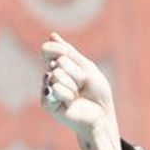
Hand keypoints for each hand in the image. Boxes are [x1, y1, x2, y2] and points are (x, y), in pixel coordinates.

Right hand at [41, 34, 121, 149]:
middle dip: (77, 72)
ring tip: (77, 94)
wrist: (102, 114)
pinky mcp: (47, 103)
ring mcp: (48, 89)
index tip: (74, 60)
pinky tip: (71, 102)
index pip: (49, 49)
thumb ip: (68, 52)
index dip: (61, 50)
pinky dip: (68, 94)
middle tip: (82, 85)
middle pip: (59, 61)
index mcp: (58, 65)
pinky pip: (55, 88)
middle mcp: (50, 76)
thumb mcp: (86, 67)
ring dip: (74, 84)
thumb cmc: (96, 92)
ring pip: (57, 74)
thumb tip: (52, 35)